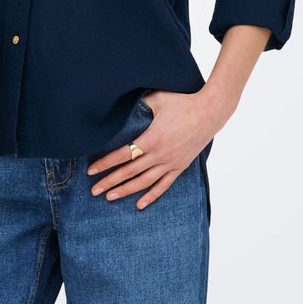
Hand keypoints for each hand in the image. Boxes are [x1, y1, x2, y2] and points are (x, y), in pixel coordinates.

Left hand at [85, 86, 237, 208]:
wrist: (210, 112)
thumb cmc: (183, 102)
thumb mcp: (158, 99)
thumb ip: (140, 103)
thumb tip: (124, 102)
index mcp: (151, 139)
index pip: (123, 155)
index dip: (106, 163)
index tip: (91, 171)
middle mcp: (159, 155)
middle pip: (129, 172)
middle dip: (110, 181)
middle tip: (94, 191)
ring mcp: (170, 163)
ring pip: (144, 182)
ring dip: (126, 190)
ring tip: (110, 197)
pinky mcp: (180, 166)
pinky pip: (163, 185)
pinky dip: (151, 196)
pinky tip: (140, 205)